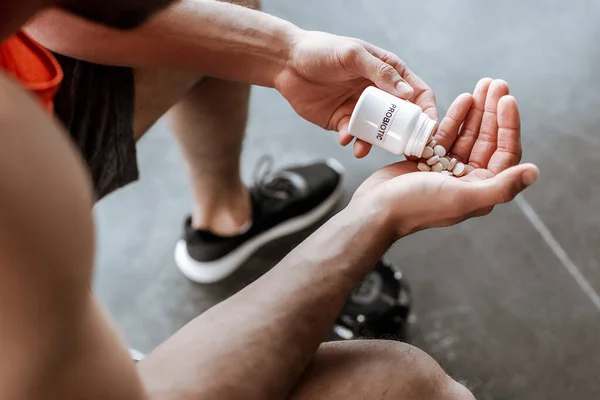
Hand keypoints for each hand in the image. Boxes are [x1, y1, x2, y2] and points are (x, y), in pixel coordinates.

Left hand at [274, 31, 436, 157]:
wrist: (286, 63)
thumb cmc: (321, 50)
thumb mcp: (353, 55)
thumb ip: (380, 72)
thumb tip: (408, 96)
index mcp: (388, 72)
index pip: (418, 93)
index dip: (427, 112)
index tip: (428, 130)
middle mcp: (379, 92)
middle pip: (402, 118)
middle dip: (404, 135)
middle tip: (404, 150)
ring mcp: (362, 109)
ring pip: (379, 132)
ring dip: (375, 142)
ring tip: (363, 148)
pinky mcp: (344, 121)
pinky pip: (354, 136)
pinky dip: (352, 141)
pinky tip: (343, 137)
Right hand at [350, 78, 538, 238]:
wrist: (376, 209)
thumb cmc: (416, 206)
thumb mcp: (462, 197)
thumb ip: (501, 187)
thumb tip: (535, 172)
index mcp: (482, 189)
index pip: (505, 152)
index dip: (509, 125)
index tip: (507, 100)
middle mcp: (468, 179)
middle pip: (488, 139)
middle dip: (493, 111)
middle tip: (496, 83)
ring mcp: (447, 170)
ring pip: (468, 134)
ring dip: (476, 110)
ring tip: (481, 85)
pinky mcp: (427, 161)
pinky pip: (446, 135)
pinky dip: (454, 118)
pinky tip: (462, 100)